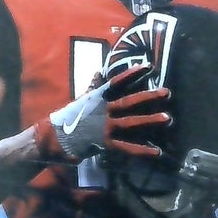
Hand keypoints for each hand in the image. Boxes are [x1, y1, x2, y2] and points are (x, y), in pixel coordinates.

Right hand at [34, 64, 170, 162]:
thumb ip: (93, 87)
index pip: (117, 82)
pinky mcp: (103, 143)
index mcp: (97, 98)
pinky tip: (155, 151)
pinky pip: (126, 147)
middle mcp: (102, 110)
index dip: (133, 74)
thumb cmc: (66, 119)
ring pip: (131, 122)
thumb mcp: (80, 100)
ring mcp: (103, 127)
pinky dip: (142, 150)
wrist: (49, 138)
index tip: (149, 66)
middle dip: (148, 96)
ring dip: (150, 120)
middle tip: (167, 92)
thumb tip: (98, 73)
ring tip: (168, 118)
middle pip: (129, 101)